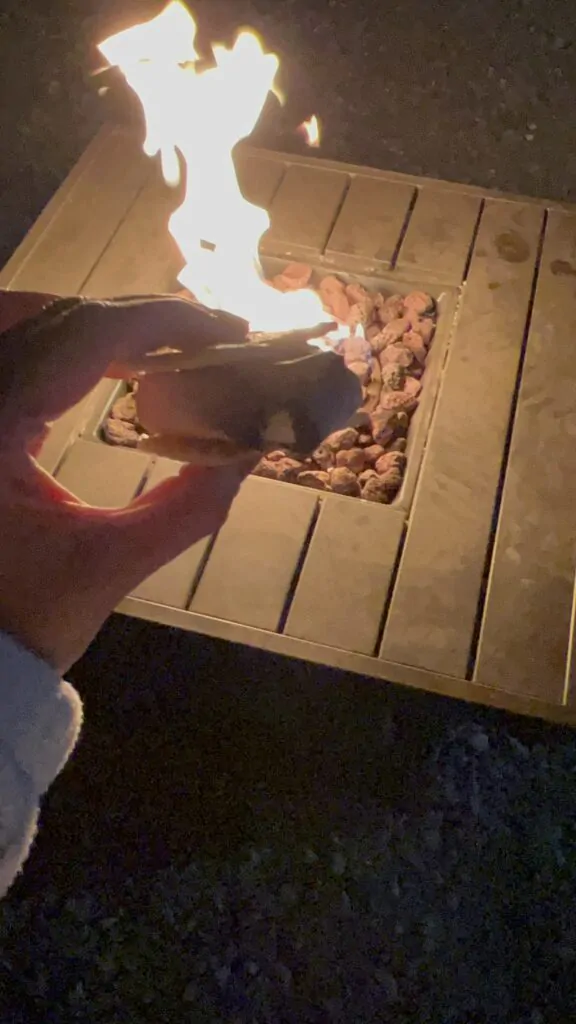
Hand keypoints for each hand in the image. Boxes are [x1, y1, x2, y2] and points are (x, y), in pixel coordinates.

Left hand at [0, 291, 252, 672]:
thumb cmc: (26, 619)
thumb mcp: (110, 564)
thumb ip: (189, 507)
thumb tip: (249, 450)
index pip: (84, 338)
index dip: (162, 323)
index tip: (227, 330)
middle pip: (51, 315)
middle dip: (130, 319)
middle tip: (201, 341)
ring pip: (25, 324)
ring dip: (92, 327)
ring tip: (158, 350)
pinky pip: (17, 357)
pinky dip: (65, 353)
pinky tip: (108, 372)